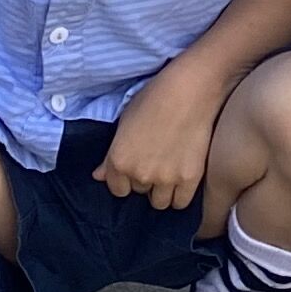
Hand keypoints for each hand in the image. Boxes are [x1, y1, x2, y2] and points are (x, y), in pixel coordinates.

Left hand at [96, 49, 226, 209]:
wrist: (191, 88)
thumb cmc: (155, 97)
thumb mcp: (126, 120)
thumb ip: (111, 154)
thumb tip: (99, 175)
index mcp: (119, 160)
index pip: (117, 188)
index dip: (125, 178)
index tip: (135, 166)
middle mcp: (140, 174)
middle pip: (139, 192)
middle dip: (144, 179)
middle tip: (155, 159)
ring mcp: (166, 178)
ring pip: (159, 202)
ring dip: (162, 189)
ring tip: (169, 170)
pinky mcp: (190, 178)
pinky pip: (181, 202)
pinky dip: (180, 193)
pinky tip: (182, 177)